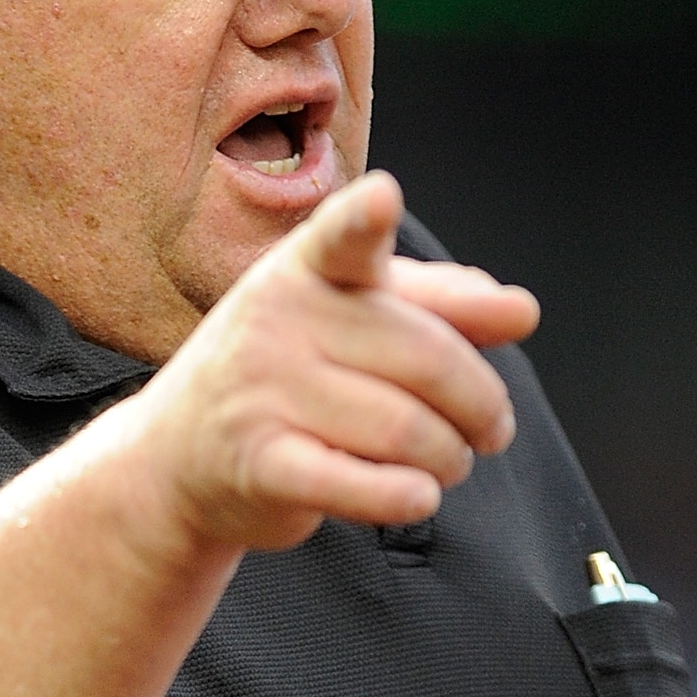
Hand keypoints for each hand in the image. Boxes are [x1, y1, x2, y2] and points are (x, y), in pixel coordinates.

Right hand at [129, 171, 538, 552]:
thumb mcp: (353, 321)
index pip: (342, 238)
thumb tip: (521, 310)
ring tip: (445, 464)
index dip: (365, 220)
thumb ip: (439, 306)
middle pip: (428, 360)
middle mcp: (277, 320)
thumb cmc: (284, 376)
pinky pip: (359, 486)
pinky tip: (418, 497)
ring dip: (449, 460)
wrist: (175, 457)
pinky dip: (405, 498)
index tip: (384, 198)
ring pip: (408, 431)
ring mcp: (261, 392)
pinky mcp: (258, 465)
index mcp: (307, 268)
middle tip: (490, 431)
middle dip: (480, 406)